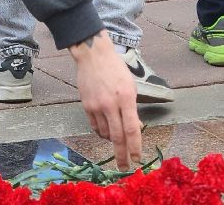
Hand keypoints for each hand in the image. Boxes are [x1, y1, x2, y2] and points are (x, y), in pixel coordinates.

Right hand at [70, 31, 140, 169]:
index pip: (132, 129)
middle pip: (118, 137)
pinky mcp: (86, 106)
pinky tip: (106, 130)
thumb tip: (135, 129)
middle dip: (122, 155)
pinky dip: (102, 132)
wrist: (93, 56)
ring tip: (117, 138)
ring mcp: (97, 106)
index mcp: (126, 98)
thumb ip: (133, 109)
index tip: (137, 159)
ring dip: (112, 140)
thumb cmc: (116, 69)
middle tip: (125, 167)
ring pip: (105, 133)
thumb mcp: (130, 86)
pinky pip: (95, 127)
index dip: (135, 147)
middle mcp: (111, 104)